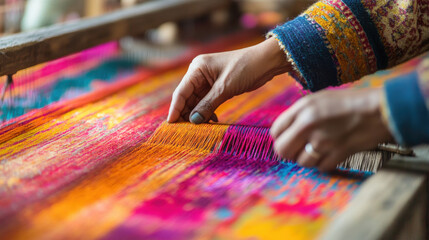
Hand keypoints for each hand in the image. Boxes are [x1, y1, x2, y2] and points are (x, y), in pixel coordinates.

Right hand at [168, 38, 290, 123]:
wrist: (267, 61)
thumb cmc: (246, 68)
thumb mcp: (225, 88)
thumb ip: (207, 105)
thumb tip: (193, 121)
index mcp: (197, 68)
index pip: (181, 92)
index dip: (175, 109)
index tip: (171, 124)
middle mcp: (199, 73)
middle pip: (187, 97)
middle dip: (187, 113)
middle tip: (186, 131)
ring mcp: (208, 79)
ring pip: (197, 101)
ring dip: (198, 114)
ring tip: (200, 127)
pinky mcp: (217, 85)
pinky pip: (207, 101)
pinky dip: (208, 111)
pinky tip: (212, 120)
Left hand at [270, 88, 392, 170]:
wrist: (381, 109)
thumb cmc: (350, 103)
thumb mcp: (319, 99)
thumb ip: (299, 114)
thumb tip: (284, 132)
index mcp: (302, 107)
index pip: (275, 131)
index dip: (281, 138)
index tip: (289, 140)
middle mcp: (308, 123)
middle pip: (282, 150)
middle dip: (289, 152)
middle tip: (299, 150)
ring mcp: (322, 140)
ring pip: (301, 162)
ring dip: (308, 159)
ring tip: (319, 150)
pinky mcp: (337, 153)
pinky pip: (321, 167)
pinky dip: (325, 164)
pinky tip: (333, 154)